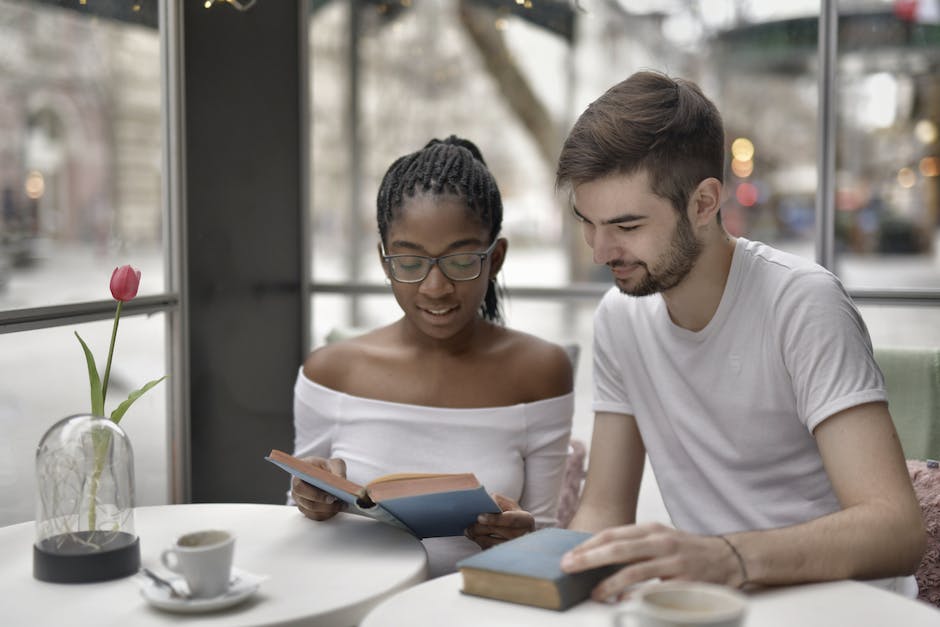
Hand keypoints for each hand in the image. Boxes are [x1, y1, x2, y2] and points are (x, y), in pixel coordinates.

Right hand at [290, 456, 347, 521]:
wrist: (322, 472)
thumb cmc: (325, 467)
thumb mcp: (334, 463)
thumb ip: (338, 471)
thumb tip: (342, 482)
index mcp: (298, 476)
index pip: (301, 488)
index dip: (315, 495)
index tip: (331, 497)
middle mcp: (297, 490)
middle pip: (308, 504)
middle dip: (325, 505)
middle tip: (339, 502)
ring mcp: (301, 501)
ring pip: (313, 512)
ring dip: (329, 511)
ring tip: (342, 505)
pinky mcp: (307, 510)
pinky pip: (317, 516)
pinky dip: (328, 514)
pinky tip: (338, 508)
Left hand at [465, 493, 534, 548]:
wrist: (519, 531)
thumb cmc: (511, 513)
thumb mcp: (508, 504)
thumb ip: (496, 501)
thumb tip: (483, 504)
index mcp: (526, 520)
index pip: (510, 519)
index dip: (494, 519)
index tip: (479, 517)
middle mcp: (524, 535)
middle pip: (497, 531)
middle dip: (480, 528)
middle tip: (468, 526)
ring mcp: (516, 548)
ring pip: (492, 543)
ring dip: (477, 537)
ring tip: (469, 531)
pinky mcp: (506, 556)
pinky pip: (490, 551)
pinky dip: (480, 543)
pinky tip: (475, 537)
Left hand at [559, 522, 742, 601]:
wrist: (729, 557)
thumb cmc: (687, 551)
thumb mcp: (660, 539)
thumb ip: (633, 545)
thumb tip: (596, 556)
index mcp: (651, 529)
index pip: (613, 534)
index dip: (588, 544)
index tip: (569, 555)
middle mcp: (661, 542)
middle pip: (618, 548)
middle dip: (589, 558)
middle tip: (568, 567)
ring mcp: (674, 561)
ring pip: (635, 570)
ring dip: (610, 583)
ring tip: (595, 592)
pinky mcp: (687, 581)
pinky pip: (658, 590)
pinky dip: (639, 596)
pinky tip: (625, 602)